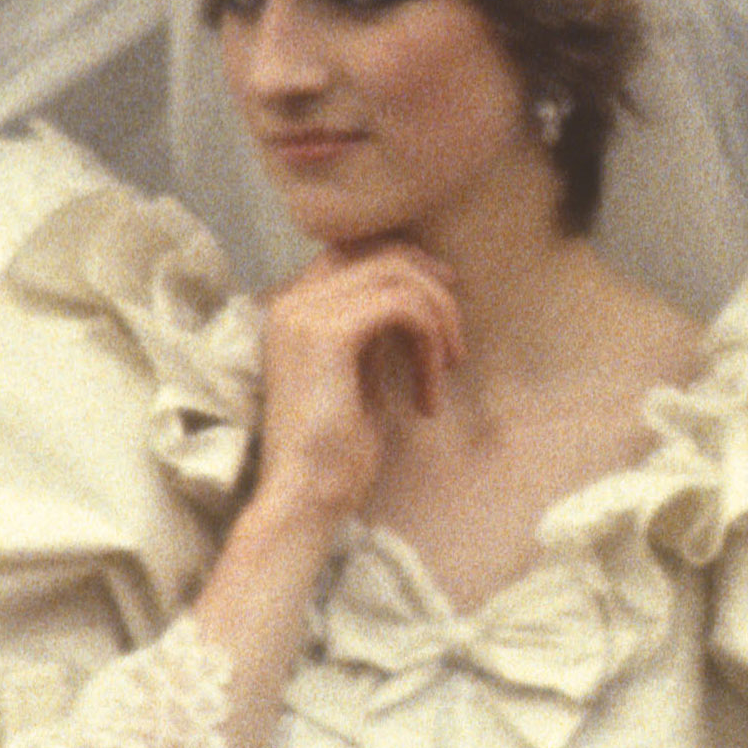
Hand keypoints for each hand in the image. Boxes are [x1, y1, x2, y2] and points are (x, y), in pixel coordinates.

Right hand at [247, 244, 464, 537]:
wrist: (306, 497)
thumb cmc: (337, 451)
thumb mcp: (362, 374)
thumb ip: (376, 331)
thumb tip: (417, 298)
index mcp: (293, 309)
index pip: (356, 250)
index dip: (410, 264)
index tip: (447, 296)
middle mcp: (291, 301)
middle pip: (381, 253)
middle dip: (433, 287)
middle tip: (456, 340)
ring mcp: (304, 313)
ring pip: (397, 274)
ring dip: (438, 319)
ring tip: (448, 369)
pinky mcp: (327, 333)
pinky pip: (401, 306)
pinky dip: (429, 340)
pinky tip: (431, 388)